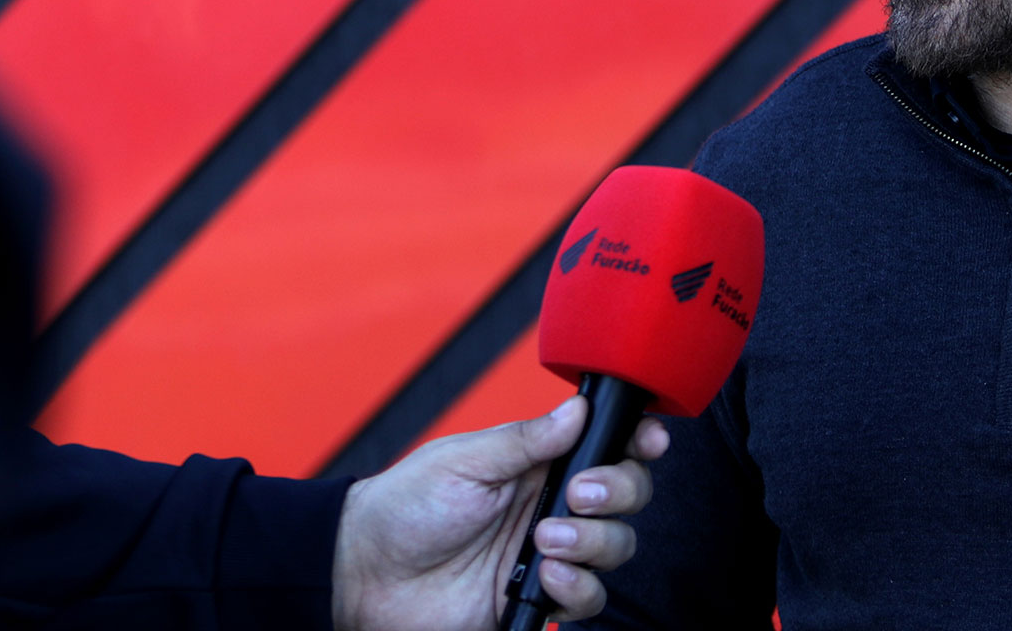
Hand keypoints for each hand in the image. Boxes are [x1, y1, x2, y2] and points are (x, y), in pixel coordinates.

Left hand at [332, 396, 670, 630]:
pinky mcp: (536, 601)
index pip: (605, 449)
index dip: (636, 443)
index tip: (647, 441)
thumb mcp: (463, 460)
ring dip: (593, 543)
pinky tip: (542, 579)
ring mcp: (548, 557)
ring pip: (617, 549)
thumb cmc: (402, 508)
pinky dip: (576, 589)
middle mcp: (551, 508)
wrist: (364, 574)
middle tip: (577, 496)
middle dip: (617, 492)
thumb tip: (578, 411)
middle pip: (626, 498)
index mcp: (536, 465)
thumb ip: (525, 441)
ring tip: (544, 543)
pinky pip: (587, 599)